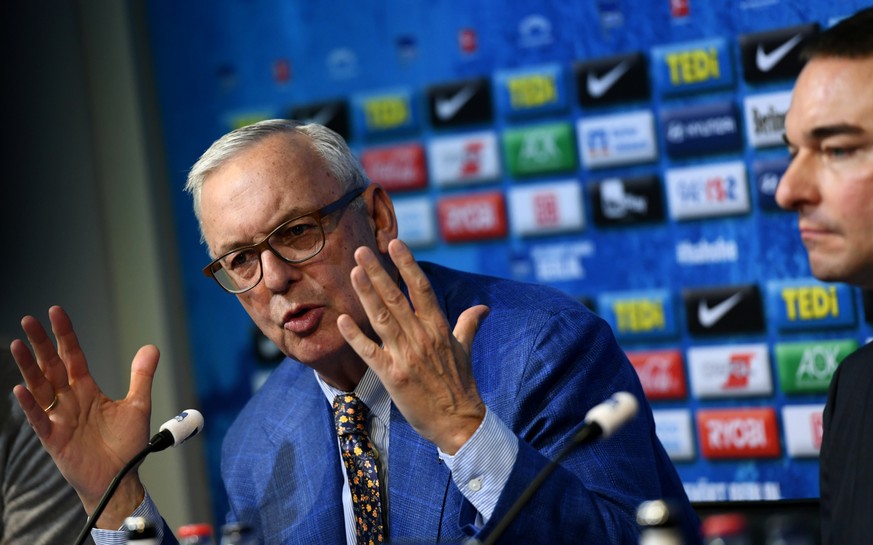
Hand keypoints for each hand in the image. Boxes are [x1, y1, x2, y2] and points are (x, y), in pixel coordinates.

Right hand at [10, 305, 156, 528]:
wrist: (121, 478)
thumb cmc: (126, 445)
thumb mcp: (138, 405)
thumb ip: (141, 376)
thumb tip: (150, 347)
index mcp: (87, 390)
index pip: (72, 356)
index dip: (65, 335)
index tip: (55, 312)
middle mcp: (70, 401)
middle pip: (51, 366)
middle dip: (41, 344)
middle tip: (29, 320)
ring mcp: (60, 418)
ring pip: (40, 388)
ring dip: (28, 368)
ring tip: (17, 345)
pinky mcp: (54, 439)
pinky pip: (39, 420)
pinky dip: (30, 405)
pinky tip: (22, 389)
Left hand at [337, 239, 489, 453]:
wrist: (458, 423)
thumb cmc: (460, 386)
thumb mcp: (464, 351)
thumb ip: (468, 325)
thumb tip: (482, 308)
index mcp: (439, 329)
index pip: (421, 289)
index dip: (407, 265)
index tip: (394, 244)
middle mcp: (422, 338)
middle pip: (397, 298)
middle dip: (378, 273)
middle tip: (361, 250)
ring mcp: (406, 356)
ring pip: (382, 319)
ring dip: (366, 294)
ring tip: (353, 272)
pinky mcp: (392, 376)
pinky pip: (370, 352)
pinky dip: (356, 336)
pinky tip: (342, 320)